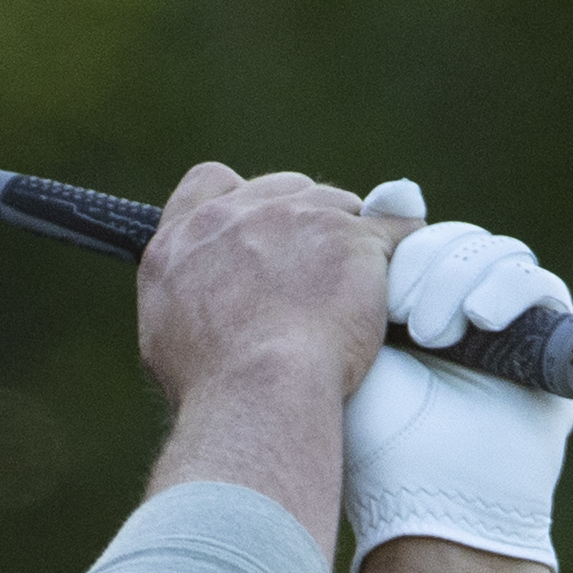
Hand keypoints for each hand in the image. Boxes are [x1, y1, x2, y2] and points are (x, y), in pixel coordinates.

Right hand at [136, 163, 393, 408]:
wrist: (257, 390)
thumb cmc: (211, 383)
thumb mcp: (165, 334)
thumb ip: (182, 297)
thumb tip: (201, 300)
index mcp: (184, 238)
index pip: (211, 182)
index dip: (241, 200)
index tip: (258, 227)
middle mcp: (235, 216)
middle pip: (284, 188)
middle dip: (302, 219)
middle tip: (314, 268)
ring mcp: (297, 218)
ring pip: (339, 204)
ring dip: (349, 234)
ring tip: (356, 283)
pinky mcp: (352, 237)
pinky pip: (396, 224)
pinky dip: (402, 240)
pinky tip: (407, 265)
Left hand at [340, 180, 572, 570]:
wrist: (428, 504)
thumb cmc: (374, 441)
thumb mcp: (347, 347)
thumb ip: (355, 274)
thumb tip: (394, 186)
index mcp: (403, 307)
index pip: (411, 239)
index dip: (395, 250)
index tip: (370, 290)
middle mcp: (456, 310)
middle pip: (452, 238)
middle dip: (426, 268)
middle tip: (403, 320)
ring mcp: (505, 325)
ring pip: (495, 252)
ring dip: (461, 281)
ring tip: (431, 335)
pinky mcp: (548, 341)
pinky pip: (541, 282)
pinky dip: (509, 290)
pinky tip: (480, 321)